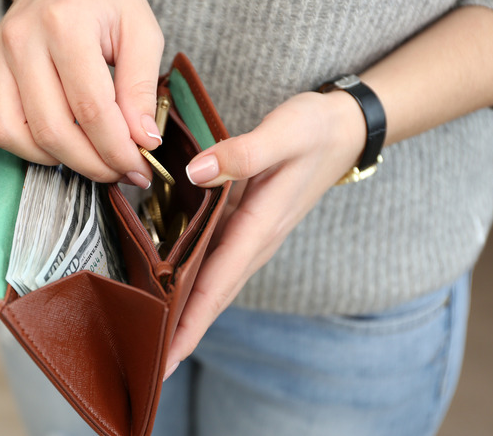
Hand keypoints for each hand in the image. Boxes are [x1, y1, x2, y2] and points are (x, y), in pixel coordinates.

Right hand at [0, 0, 163, 188]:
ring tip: (82, 153)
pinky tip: (38, 135)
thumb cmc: (103, 3)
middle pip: (52, 130)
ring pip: (10, 134)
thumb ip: (142, 88)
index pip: (91, 111)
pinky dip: (6, 139)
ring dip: (50, 159)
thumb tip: (143, 141)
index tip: (138, 166)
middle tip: (117, 169)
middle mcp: (20, 40)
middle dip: (91, 164)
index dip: (117, 150)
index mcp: (64, 25)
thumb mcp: (140, 33)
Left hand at [164, 90, 367, 378]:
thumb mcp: (284, 133)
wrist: (342, 129)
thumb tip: (198, 172)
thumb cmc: (314, 130)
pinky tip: (173, 290)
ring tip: (156, 338)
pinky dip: (195, 284)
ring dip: (187, 314)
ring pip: (215, 284)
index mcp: (261, 226)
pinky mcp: (248, 225)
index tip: (167, 357)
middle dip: (183, 333)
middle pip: (213, 297)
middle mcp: (256, 241)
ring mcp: (253, 236)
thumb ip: (243, 153)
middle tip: (150, 364)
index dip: (190, 324)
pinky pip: (216, 263)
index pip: (217, 285)